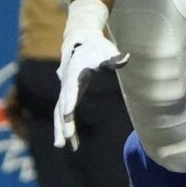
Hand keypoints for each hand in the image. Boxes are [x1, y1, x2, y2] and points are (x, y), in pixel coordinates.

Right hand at [56, 0, 127, 147]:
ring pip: (59, 112)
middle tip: (64, 139)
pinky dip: (65, 125)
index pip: (71, 88)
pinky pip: (64, 112)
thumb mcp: (106, 50)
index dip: (69, 100)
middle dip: (62, 122)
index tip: (68, 113)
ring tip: (62, 146)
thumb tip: (126, 58)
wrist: (80, 40)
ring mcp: (65, 89)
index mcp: (75, 71)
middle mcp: (66, 82)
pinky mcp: (67, 94)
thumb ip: (114, 58)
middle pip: (61, 105)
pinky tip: (71, 140)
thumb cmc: (96, 47)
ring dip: (60, 129)